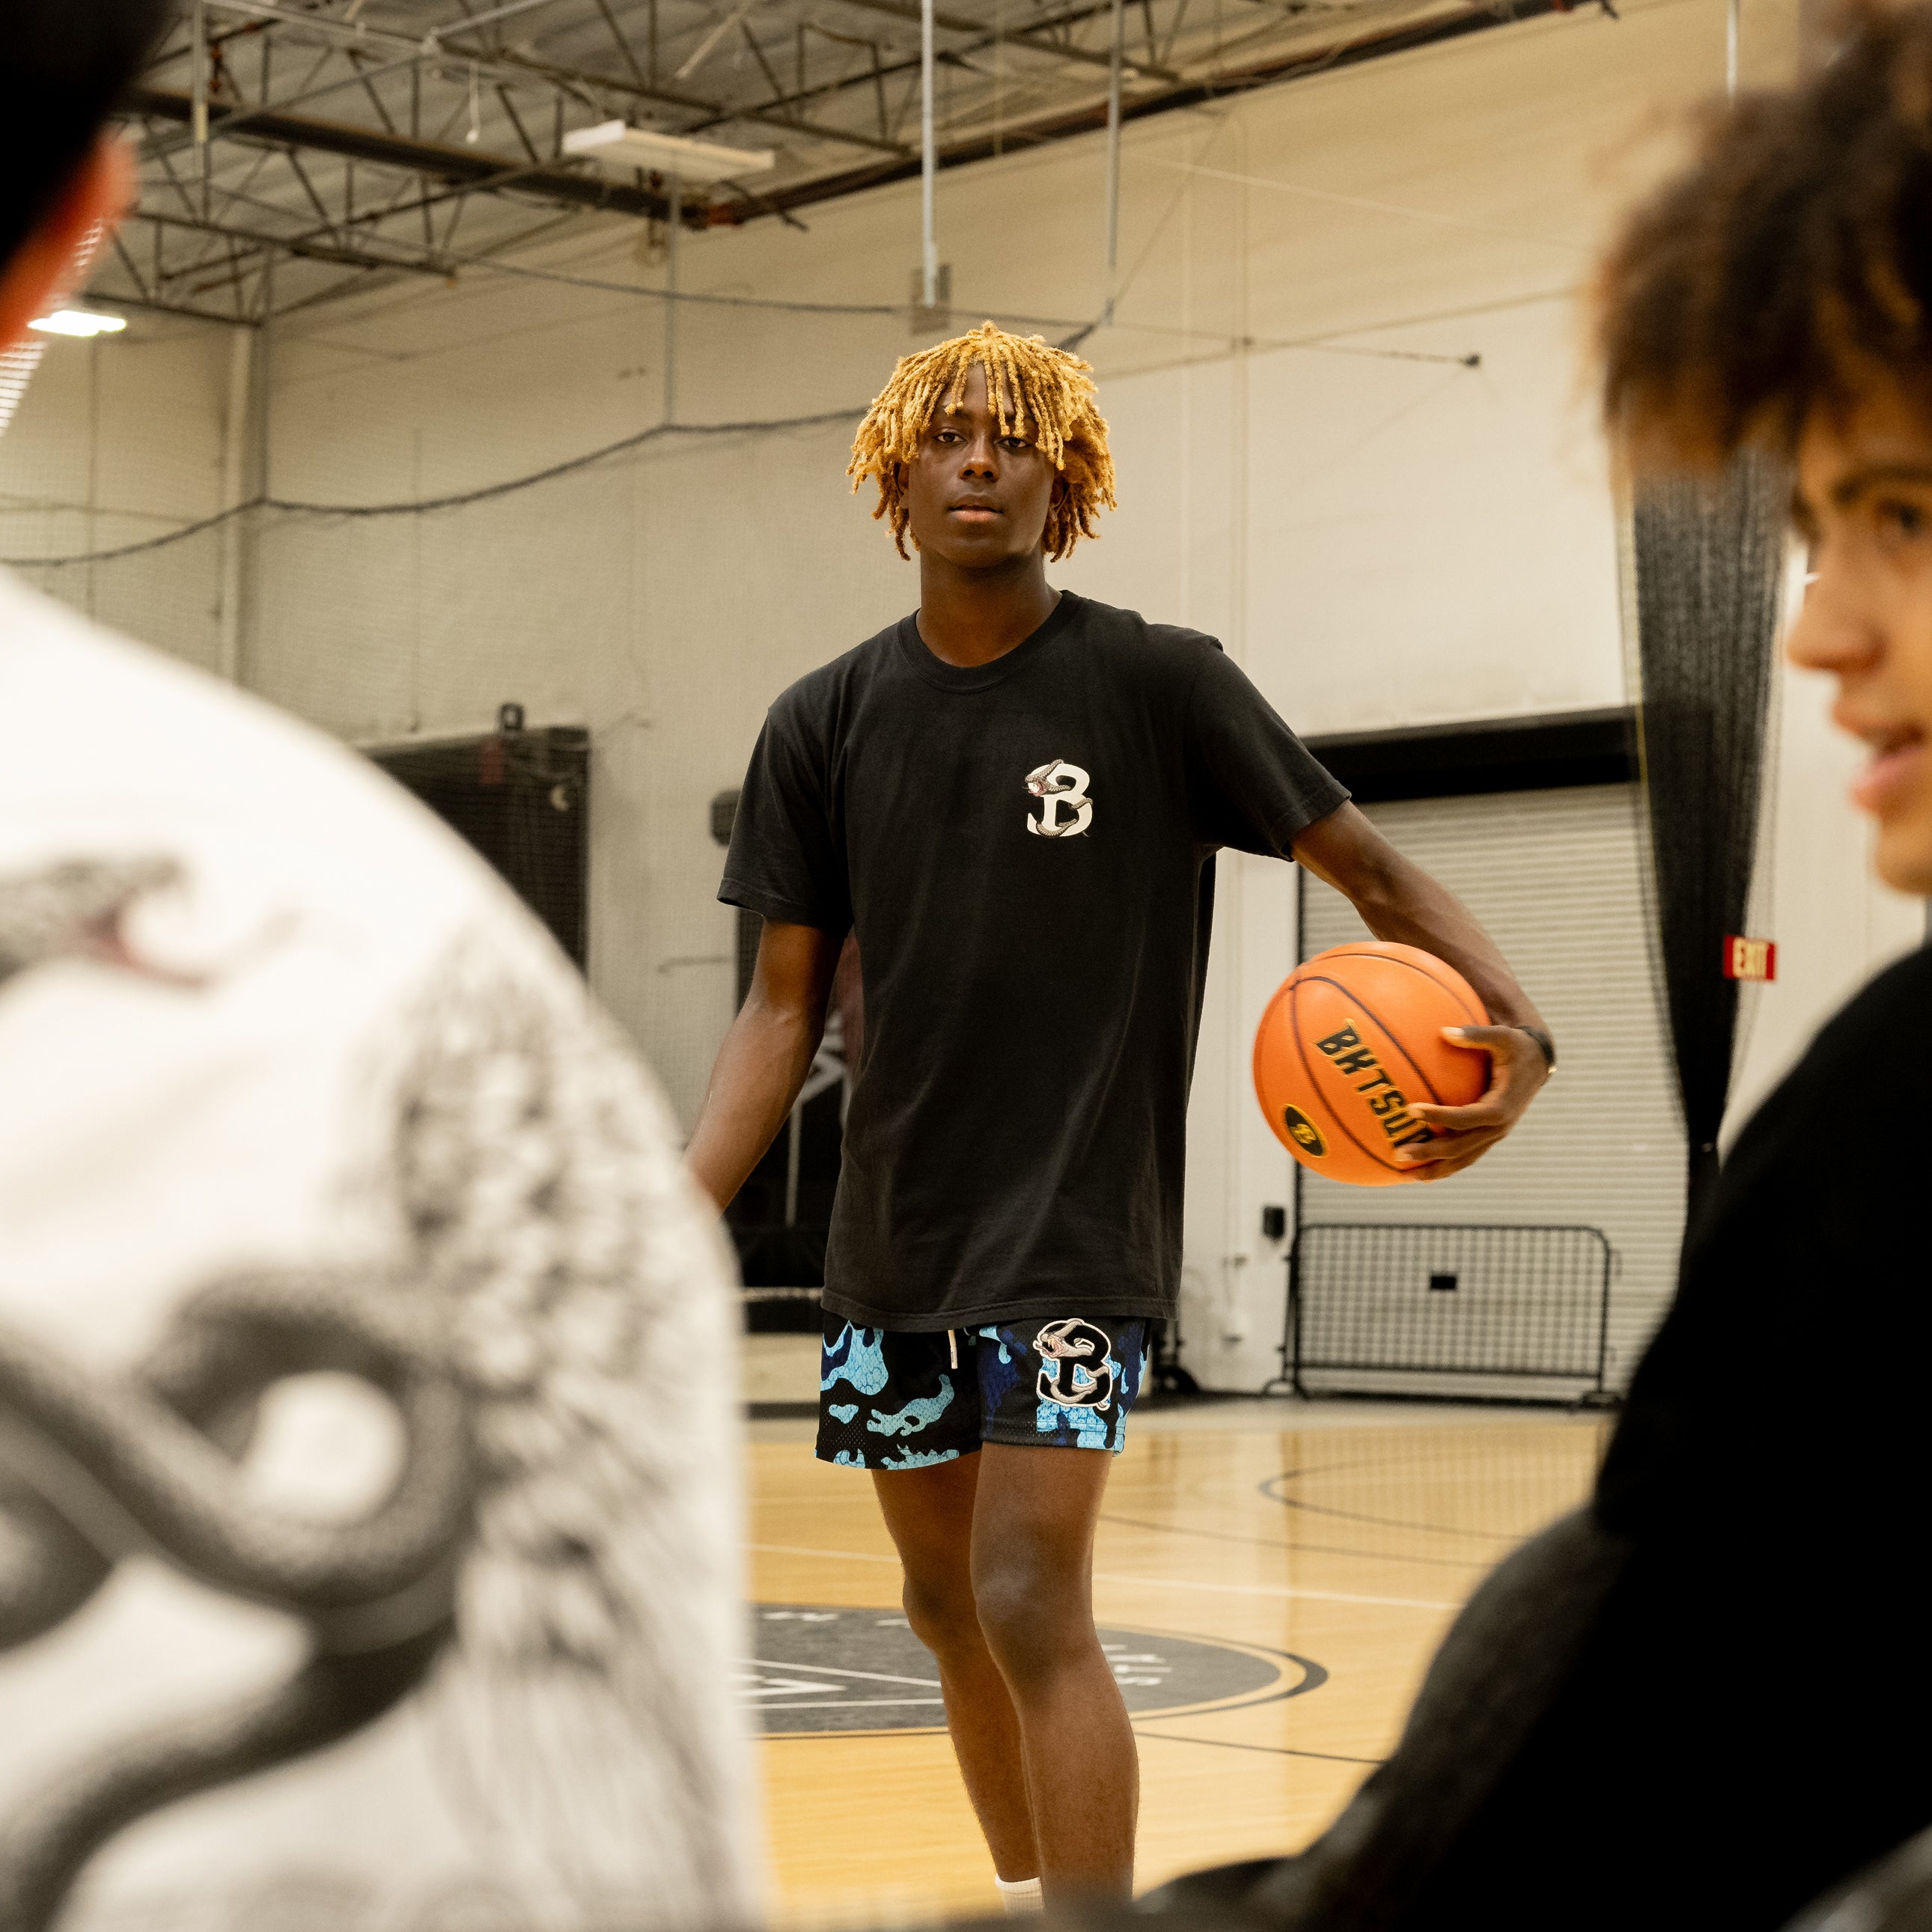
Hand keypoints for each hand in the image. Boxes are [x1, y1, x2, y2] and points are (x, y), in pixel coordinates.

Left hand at [1393, 1025, 1548, 1179]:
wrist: (1537, 1064)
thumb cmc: (1516, 1047)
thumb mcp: (1502, 1036)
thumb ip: (1475, 1034)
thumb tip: (1444, 1031)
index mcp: (1501, 1107)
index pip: (1465, 1117)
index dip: (1439, 1116)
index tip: (1410, 1109)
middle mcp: (1499, 1127)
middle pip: (1461, 1148)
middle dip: (1430, 1153)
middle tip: (1399, 1152)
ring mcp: (1494, 1135)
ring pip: (1463, 1160)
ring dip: (1435, 1169)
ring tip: (1405, 1175)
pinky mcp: (1488, 1137)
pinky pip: (1465, 1155)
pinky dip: (1444, 1165)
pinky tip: (1420, 1168)